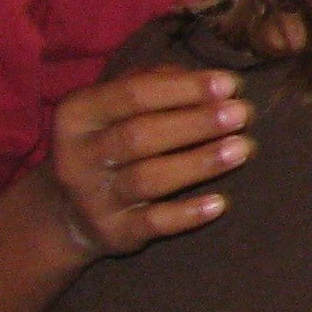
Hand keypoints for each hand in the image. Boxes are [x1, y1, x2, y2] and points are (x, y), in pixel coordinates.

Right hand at [45, 67, 252, 259]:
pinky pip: (152, 224)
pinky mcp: (113, 232)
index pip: (131, 94)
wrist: (69, 212)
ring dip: (199, 162)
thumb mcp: (117, 106)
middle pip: (139, 135)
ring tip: (242, 148)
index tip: (230, 84)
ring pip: (148, 179)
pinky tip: (220, 203)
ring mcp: (93, 198)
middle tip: (242, 113)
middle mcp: (78, 156)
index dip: (184, 88)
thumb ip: (155, 82)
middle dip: (196, 123)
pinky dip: (187, 214)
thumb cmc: (111, 140)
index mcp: (78, 114)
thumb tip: (209, 79)